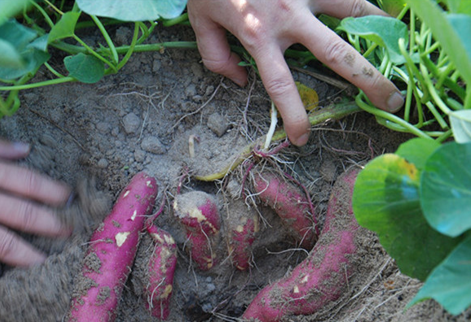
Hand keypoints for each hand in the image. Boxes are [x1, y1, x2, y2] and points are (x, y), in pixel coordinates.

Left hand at [188, 0, 403, 145]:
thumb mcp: (200, 21)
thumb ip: (215, 55)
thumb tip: (240, 78)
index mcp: (258, 35)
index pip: (281, 85)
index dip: (295, 115)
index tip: (303, 137)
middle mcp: (288, 16)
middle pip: (337, 54)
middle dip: (368, 80)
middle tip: (392, 101)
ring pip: (354, 10)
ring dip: (378, 30)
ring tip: (396, 48)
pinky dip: (363, 3)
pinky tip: (376, 14)